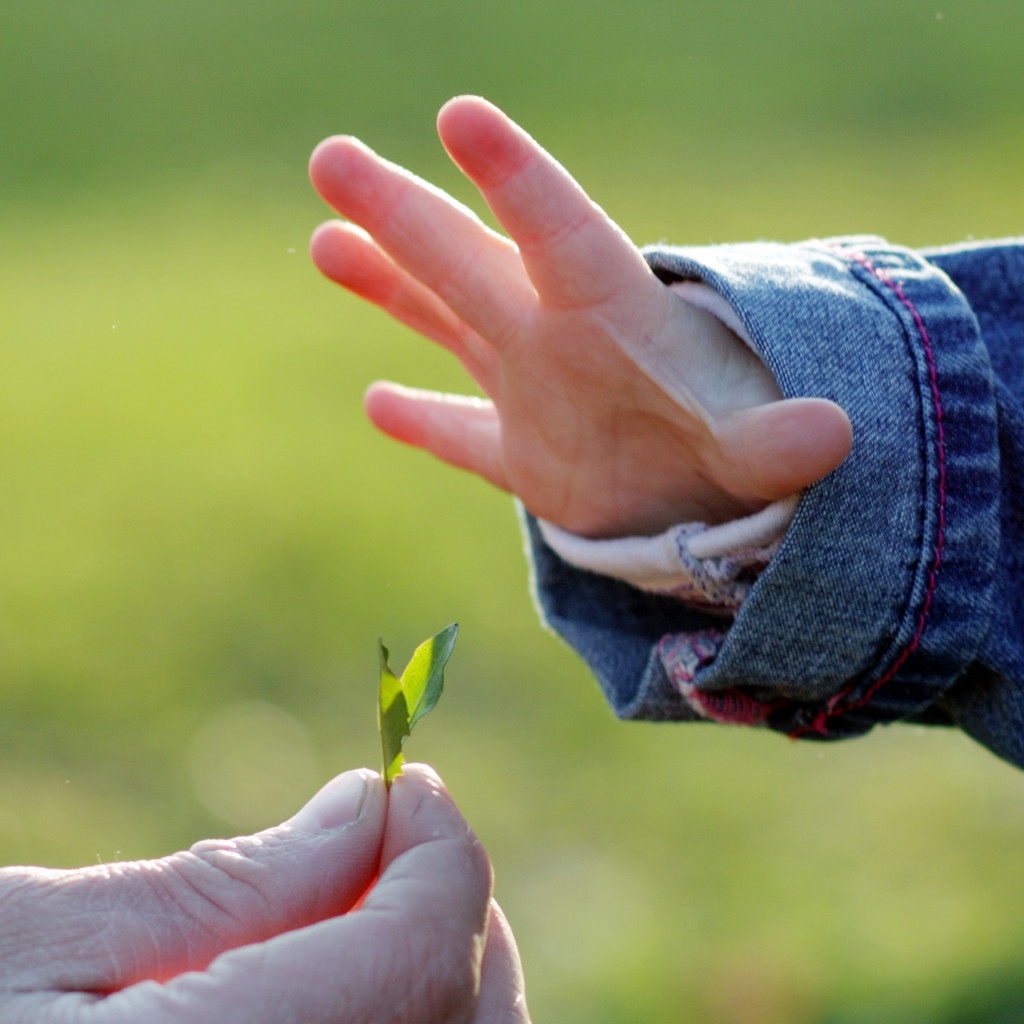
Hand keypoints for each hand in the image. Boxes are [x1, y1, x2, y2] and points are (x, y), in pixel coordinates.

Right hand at [0, 765, 527, 1022]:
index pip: (423, 959)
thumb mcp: (45, 944)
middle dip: (452, 904)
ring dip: (444, 966)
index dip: (440, 850)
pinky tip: (348, 978)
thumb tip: (364, 808)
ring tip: (369, 901)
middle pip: (472, 1020)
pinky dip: (417, 1018)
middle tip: (395, 835)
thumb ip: (228, 885)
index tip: (404, 784)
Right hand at [308, 96, 851, 537]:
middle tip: (331, 156)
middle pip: (470, 262)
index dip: (514, 178)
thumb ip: (775, 438)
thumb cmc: (739, 444)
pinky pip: (461, 434)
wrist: (718, 486)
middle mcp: (557, 335)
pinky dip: (423, 422)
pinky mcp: (521, 453)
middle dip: (402, 212)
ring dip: (387, 285)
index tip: (460, 116)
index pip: (559, 230)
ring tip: (322, 237)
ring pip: (447, 324)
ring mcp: (532, 390)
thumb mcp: (756, 442)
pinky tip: (376, 402)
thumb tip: (831, 432)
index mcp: (612, 312)